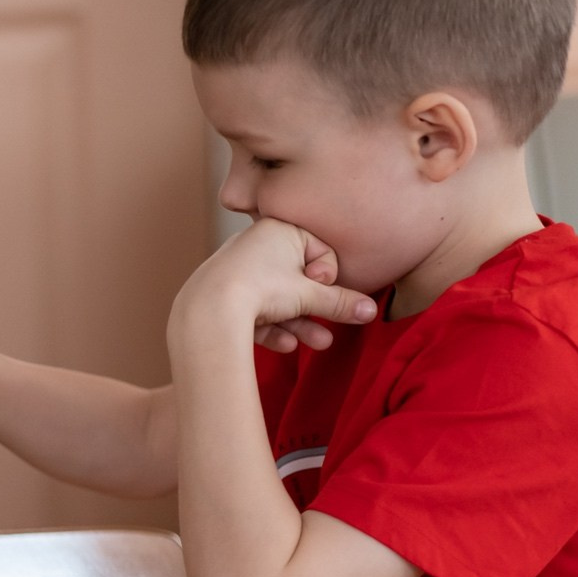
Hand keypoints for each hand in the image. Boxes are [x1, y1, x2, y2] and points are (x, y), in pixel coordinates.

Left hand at [172, 219, 376, 353]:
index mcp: (277, 229)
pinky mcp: (221, 295)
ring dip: (299, 323)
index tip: (320, 287)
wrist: (206, 309)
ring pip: (277, 299)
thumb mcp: (309, 295)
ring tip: (319, 344)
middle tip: (330, 326)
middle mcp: (255, 244)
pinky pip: (253, 310)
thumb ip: (342, 302)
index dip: (326, 275)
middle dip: (315, 306)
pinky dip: (271, 327)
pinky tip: (286, 346)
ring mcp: (236, 269)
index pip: (319, 250)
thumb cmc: (261, 289)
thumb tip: (371, 310)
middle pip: (298, 279)